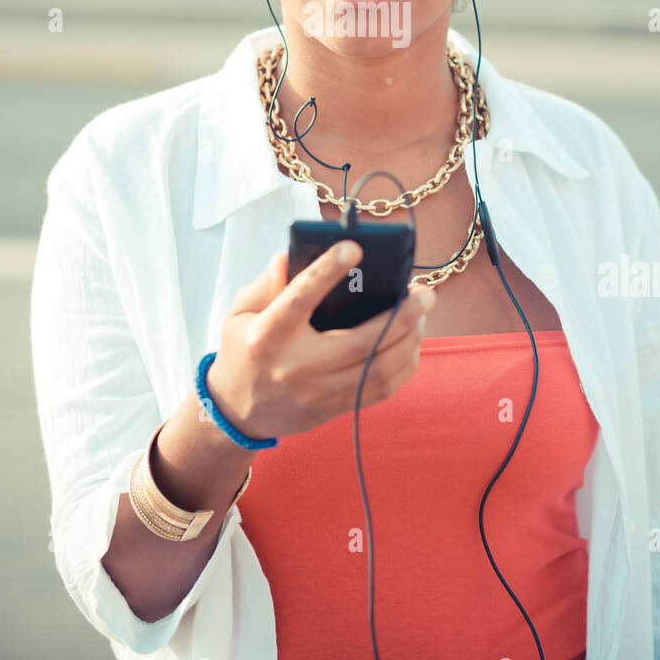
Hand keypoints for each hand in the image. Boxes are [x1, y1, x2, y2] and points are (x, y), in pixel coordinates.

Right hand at [206, 241, 434, 441]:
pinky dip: (404, 367)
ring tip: (422, 315)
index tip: (355, 248)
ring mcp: (317, 392)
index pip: (301, 297)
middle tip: (424, 293)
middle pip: (359, 343)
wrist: (235, 411)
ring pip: (376, 370)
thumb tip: (288, 258)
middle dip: (400, 316)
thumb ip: (265, 284)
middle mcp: (295, 365)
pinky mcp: (333, 408)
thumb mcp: (240, 312)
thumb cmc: (242, 349)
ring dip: (409, 341)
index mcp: (268, 334)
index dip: (327, 271)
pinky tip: (412, 344)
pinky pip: (379, 390)